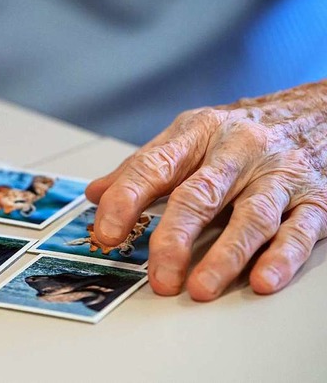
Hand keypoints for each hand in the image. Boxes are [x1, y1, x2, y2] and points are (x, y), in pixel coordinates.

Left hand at [86, 81, 326, 300]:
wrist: (315, 112)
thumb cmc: (240, 132)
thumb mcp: (187, 137)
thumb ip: (142, 168)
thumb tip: (95, 194)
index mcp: (198, 133)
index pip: (154, 166)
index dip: (126, 200)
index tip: (106, 233)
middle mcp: (238, 150)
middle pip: (200, 195)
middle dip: (175, 238)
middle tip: (158, 274)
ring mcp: (278, 174)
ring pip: (251, 217)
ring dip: (225, 256)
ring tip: (200, 287)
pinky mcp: (315, 199)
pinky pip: (299, 230)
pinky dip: (280, 257)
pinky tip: (262, 280)